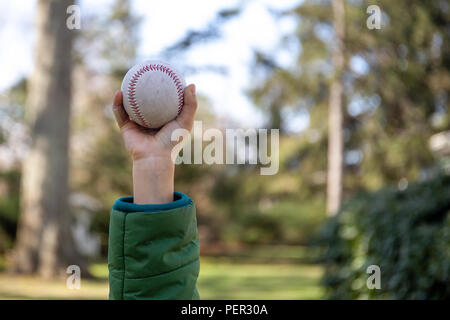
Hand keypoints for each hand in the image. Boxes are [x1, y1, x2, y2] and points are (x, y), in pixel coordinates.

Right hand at [112, 84, 196, 203]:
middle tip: (144, 70)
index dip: (163, 86)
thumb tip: (191, 84)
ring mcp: (137, 123)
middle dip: (143, 85)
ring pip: (129, 104)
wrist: (155, 158)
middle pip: (145, 99)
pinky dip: (118, 103)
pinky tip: (119, 92)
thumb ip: (190, 104)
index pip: (163, 99)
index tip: (163, 72)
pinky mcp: (126, 128)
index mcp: (163, 118)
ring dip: (127, 91)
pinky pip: (120, 113)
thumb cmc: (172, 141)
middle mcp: (150, 119)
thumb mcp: (185, 121)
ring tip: (127, 78)